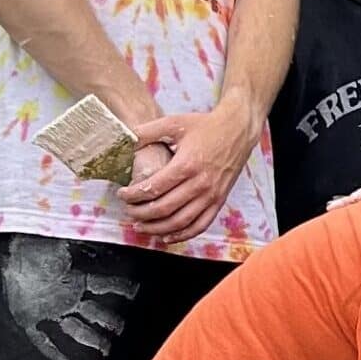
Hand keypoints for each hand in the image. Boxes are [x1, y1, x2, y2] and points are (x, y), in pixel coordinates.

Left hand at [125, 98, 260, 243]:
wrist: (238, 130)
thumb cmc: (206, 126)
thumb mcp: (174, 123)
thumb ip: (147, 132)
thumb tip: (125, 140)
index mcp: (186, 164)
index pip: (153, 188)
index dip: (133, 195)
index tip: (122, 194)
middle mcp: (200, 183)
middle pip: (164, 208)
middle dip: (141, 213)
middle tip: (128, 211)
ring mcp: (211, 195)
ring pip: (180, 222)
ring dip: (157, 228)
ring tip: (141, 226)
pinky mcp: (219, 201)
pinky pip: (200, 225)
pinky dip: (182, 235)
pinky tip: (167, 236)